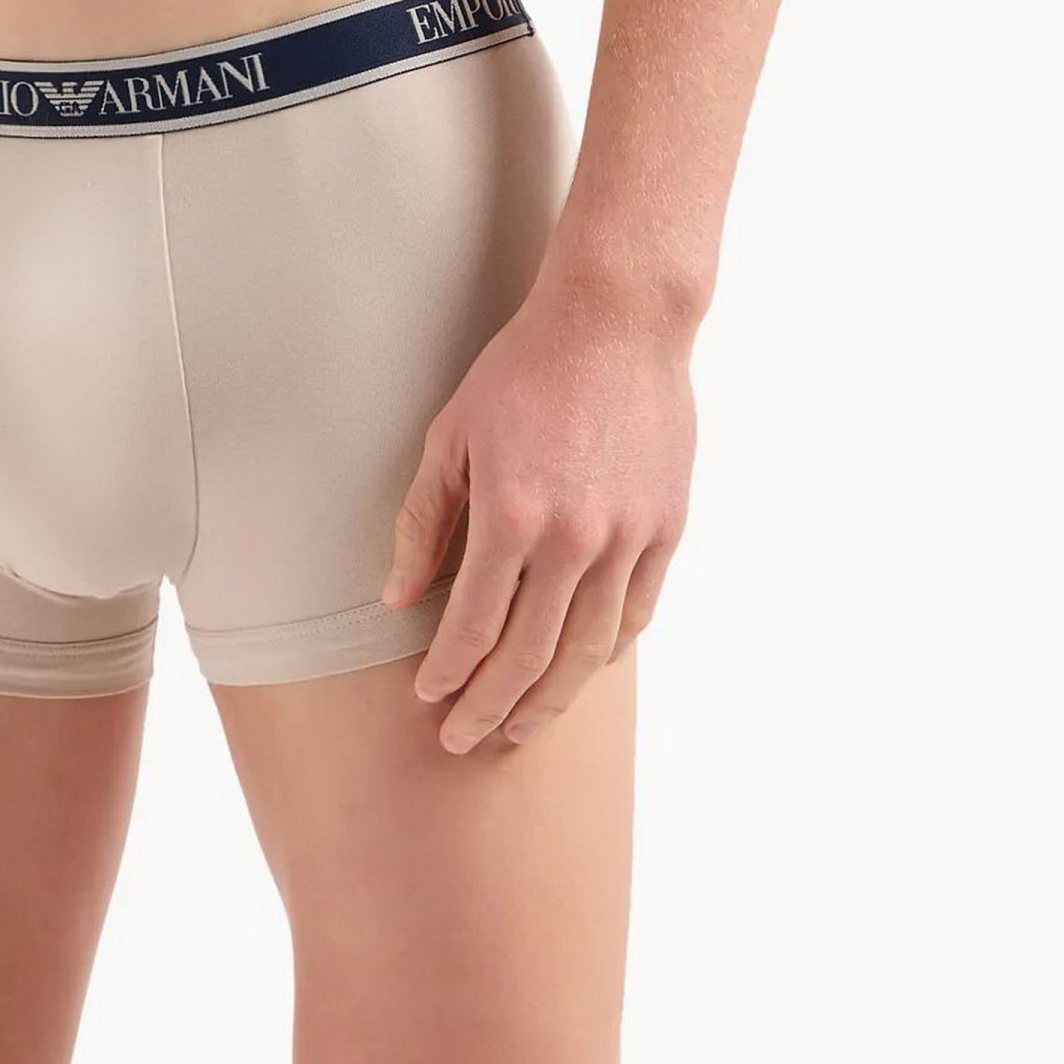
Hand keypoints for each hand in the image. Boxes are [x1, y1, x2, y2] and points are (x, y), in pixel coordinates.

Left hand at [383, 280, 694, 753]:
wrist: (616, 322)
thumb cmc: (521, 371)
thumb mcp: (451, 435)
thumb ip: (423, 521)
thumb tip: (397, 598)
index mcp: (510, 515)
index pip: (471, 626)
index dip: (447, 674)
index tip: (427, 700)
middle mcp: (573, 540)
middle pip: (529, 657)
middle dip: (491, 709)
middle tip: (464, 742)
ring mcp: (627, 538)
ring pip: (588, 652)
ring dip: (549, 701)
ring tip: (519, 728)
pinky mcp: (666, 529)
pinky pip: (636, 615)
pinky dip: (606, 654)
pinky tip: (580, 672)